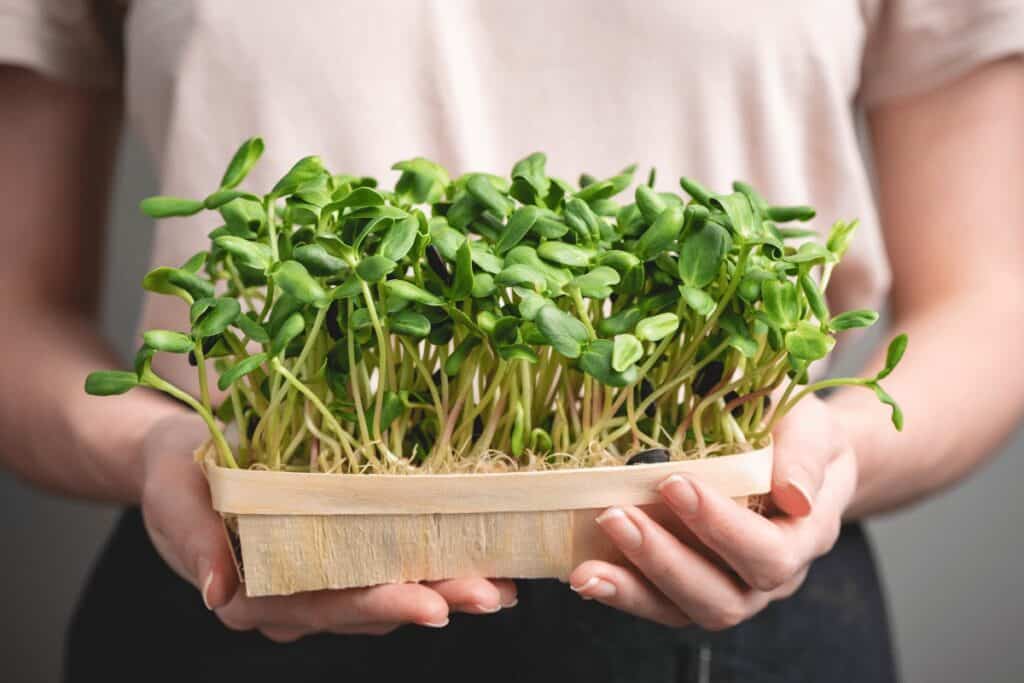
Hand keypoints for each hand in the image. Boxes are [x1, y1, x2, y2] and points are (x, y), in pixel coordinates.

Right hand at [140, 412, 516, 640]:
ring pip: (388, 588)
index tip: (432, 604)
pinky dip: (431, 558)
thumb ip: (194, 542)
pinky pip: (388, 560)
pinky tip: (477, 554)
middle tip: (492, 595)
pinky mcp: (338, 551)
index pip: (325, 606)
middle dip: (435, 600)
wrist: (180, 457)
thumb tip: (218, 593)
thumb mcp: (174, 497)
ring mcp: (319, 578)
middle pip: (370, 605)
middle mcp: (294, 597)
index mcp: (253, 596)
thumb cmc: (175, 474)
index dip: (380, 606)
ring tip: (502, 582)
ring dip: (445, 586)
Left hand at [568, 395, 854, 628]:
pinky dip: (622, 593)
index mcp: (805, 537)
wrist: (795, 454)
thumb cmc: (797, 433)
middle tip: (616, 515)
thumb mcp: (810, 427)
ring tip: (586, 567)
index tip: (675, 483)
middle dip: (664, 559)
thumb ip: (803, 453)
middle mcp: (771, 579)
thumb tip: (793, 493)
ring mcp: (732, 588)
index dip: (721, 527)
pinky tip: (585, 574)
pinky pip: (660, 605)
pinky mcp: (694, 589)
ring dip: (634, 587)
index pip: (769, 552)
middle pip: (723, 597)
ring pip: (687, 611)